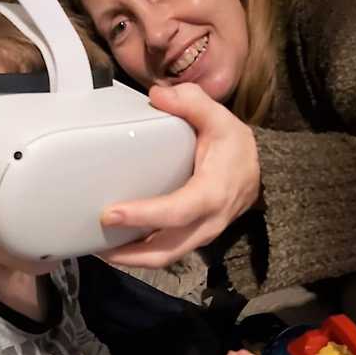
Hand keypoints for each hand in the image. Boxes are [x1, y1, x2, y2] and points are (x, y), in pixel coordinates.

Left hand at [99, 83, 260, 268]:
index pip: (176, 212)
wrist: (261, 171)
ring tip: (98, 249)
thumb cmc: (235, 146)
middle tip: (94, 244)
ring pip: (164, 258)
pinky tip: (116, 244)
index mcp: (212, 194)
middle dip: (129, 253)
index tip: (110, 214)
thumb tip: (156, 95)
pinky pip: (165, 253)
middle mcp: (207, 224)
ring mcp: (200, 236)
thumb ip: (192, 102)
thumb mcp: (220, 118)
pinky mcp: (192, 239)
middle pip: (165, 251)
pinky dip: (140, 254)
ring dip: (131, 259)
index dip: (143, 216)